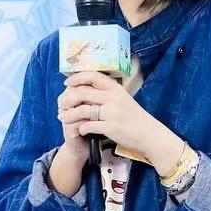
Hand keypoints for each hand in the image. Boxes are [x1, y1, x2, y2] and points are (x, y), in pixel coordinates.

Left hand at [58, 72, 184, 168]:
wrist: (149, 134)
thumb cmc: (134, 117)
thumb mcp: (123, 99)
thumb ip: (107, 93)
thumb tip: (86, 88)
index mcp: (116, 89)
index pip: (93, 76)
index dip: (78, 78)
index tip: (67, 83)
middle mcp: (114, 98)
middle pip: (84, 92)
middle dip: (68, 98)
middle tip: (61, 103)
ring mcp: (112, 113)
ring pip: (83, 110)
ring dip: (70, 114)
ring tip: (63, 117)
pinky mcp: (111, 127)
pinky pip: (89, 126)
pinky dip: (81, 128)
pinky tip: (80, 130)